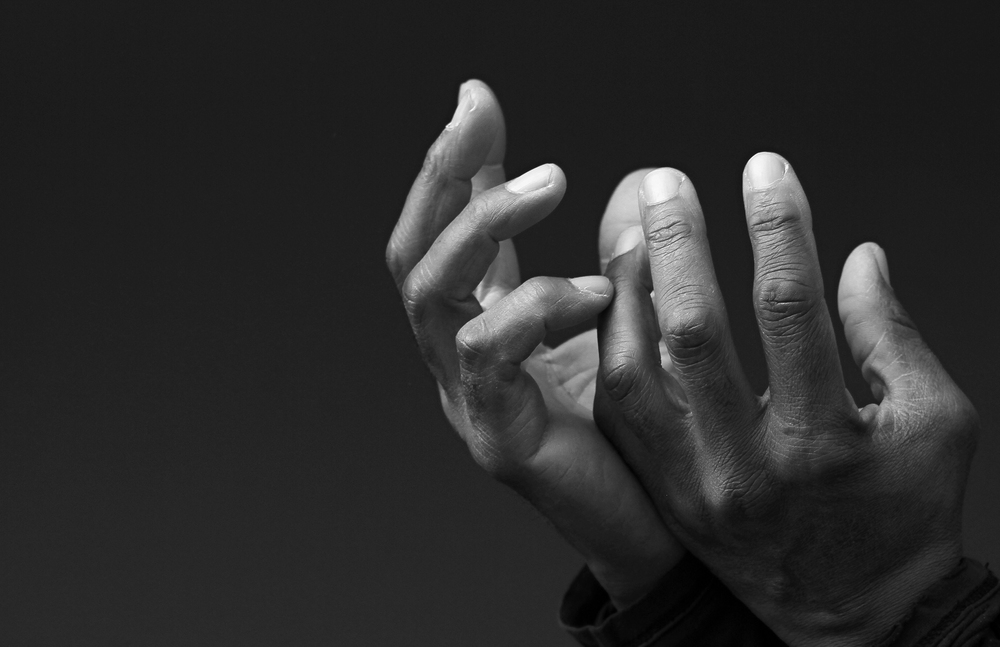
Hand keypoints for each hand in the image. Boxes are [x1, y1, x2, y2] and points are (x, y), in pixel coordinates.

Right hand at [386, 80, 682, 607]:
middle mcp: (457, 360)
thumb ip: (588, 256)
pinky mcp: (495, 441)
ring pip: (431, 296)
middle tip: (481, 116)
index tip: (476, 95)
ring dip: (483, 225)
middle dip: (441, 177)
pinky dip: (535, 307)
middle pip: (411, 255)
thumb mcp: (603, 325)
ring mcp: (466, 402)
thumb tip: (599, 181)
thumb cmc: (631, 427)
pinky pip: (486, 356)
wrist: (653, 530)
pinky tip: (598, 293)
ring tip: (554, 182)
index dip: (449, 163)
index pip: (438, 234)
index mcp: (479, 327)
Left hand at [595, 154, 978, 644]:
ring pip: (633, 373)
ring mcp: (691, 481)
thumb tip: (857, 254)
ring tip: (629, 229)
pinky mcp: (662, 489)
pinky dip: (612, 346)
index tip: (765, 168)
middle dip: (676, 244)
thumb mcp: (933, 420)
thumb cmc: (902, 511)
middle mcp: (745, 462)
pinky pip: (617, 411)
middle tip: (664, 181)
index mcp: (823, 439)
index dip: (777, 227)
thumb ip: (892, 333)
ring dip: (626, 292)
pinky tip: (616, 297)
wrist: (850, 612)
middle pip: (694, 334)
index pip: (790, 308)